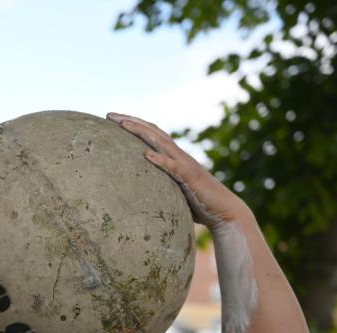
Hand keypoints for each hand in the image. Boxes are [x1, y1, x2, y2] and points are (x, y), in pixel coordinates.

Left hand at [106, 112, 247, 229]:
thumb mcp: (174, 192)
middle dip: (131, 121)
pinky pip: (173, 167)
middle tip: (109, 114)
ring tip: (123, 124)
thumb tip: (139, 194)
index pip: (152, 135)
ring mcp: (185, 165)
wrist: (226, 212)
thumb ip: (161, 186)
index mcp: (175, 158)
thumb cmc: (200, 205)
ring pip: (161, 143)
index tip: (114, 120)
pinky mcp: (190, 178)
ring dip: (141, 132)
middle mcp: (179, 156)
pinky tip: (146, 154)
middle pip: (153, 132)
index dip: (134, 125)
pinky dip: (160, 160)